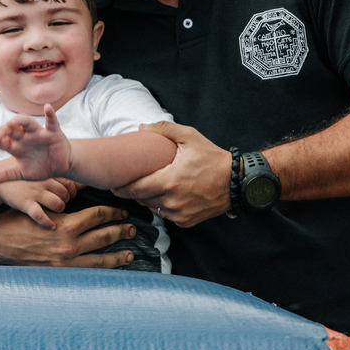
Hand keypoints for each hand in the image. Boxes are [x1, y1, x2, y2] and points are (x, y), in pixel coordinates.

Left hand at [0, 104, 70, 183]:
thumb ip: (8, 175)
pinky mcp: (53, 133)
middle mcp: (26, 137)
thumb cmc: (40, 167)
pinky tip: (47, 108)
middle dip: (4, 132)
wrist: (60, 167)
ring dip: (20, 121)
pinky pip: (52, 122)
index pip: (1, 141)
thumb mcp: (22, 173)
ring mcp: (39, 134)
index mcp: (17, 146)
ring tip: (12, 122)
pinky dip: (50, 114)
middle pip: (12, 130)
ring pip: (28, 123)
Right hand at [0, 177, 71, 229]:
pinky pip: (41, 215)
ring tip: (57, 213)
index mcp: (47, 173)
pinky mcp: (26, 203)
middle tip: (62, 205)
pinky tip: (51, 226)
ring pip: (58, 204)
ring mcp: (35, 193)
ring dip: (60, 210)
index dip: (72, 191)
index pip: (70, 183)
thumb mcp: (35, 171)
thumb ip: (53, 174)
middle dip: (66, 201)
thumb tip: (75, 182)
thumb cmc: (20, 178)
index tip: (70, 196)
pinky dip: (47, 222)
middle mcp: (43, 182)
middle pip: (66, 194)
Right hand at [0, 205, 136, 266]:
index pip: (98, 215)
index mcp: (66, 225)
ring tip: (129, 255)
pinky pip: (86, 274)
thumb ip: (62, 206)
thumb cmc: (17, 221)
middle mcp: (69, 245)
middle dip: (120, 232)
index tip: (122, 213)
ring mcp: (65, 263)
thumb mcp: (40, 208)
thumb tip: (80, 193)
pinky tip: (108, 272)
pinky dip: (100, 272)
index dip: (113, 213)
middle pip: (104, 237)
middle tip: (132, 230)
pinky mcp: (58, 273)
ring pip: (100, 260)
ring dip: (117, 257)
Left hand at [111, 122, 231, 227]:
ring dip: (149, 199)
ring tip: (150, 185)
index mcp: (169, 181)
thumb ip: (164, 129)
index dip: (120, 187)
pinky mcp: (186, 222)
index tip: (112, 183)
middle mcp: (172, 201)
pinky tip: (168, 195)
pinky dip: (163, 206)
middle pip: (140, 199)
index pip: (134, 189)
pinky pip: (166, 215)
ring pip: (152, 208)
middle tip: (130, 181)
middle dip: (134, 191)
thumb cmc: (213, 158)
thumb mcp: (190, 137)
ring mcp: (179, 214)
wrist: (237, 182)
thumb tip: (141, 127)